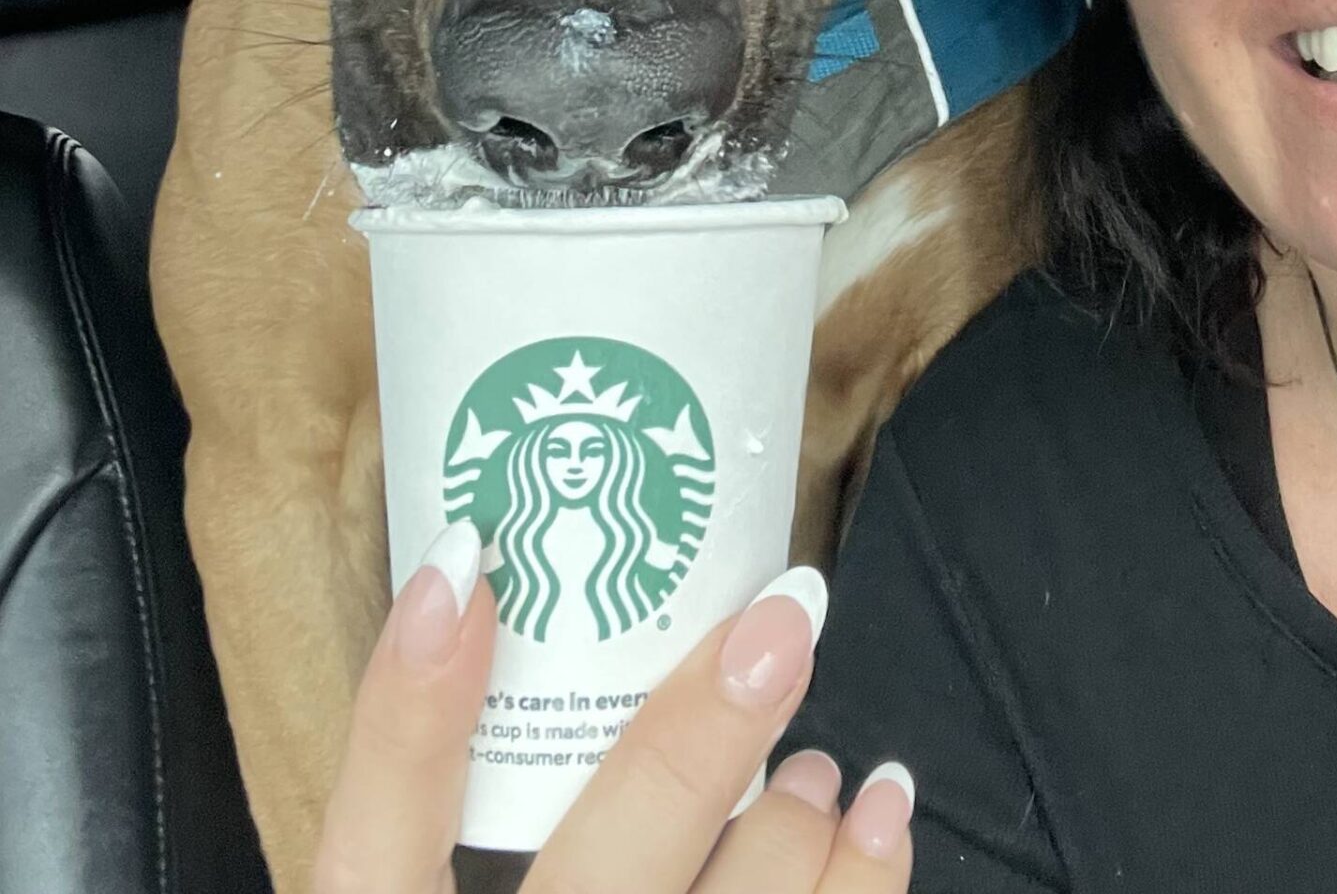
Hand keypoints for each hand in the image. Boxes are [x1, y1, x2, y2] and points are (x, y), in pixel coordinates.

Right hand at [314, 525, 913, 892]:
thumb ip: (445, 845)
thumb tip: (506, 625)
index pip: (366, 850)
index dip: (408, 711)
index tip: (466, 563)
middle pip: (600, 877)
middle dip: (696, 740)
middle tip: (779, 622)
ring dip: (798, 832)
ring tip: (832, 765)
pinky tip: (882, 831)